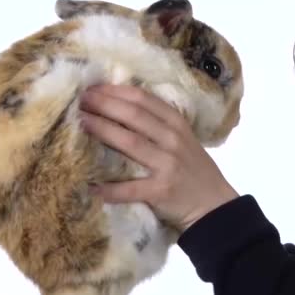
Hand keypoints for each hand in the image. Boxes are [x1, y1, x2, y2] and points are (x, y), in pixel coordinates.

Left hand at [79, 84, 238, 231]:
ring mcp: (168, 164)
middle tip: (80, 100)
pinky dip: (110, 189)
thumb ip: (158, 125)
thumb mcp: (182, 140)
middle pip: (134, 116)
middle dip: (104, 105)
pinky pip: (130, 188)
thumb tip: (117, 109)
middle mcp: (173, 140)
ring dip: (103, 130)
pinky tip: (90, 187)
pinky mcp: (162, 191)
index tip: (92, 88)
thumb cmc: (193, 170)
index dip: (115, 92)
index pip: (143, 100)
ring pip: (130, 143)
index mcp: (177, 124)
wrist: (214, 205)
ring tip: (81, 123)